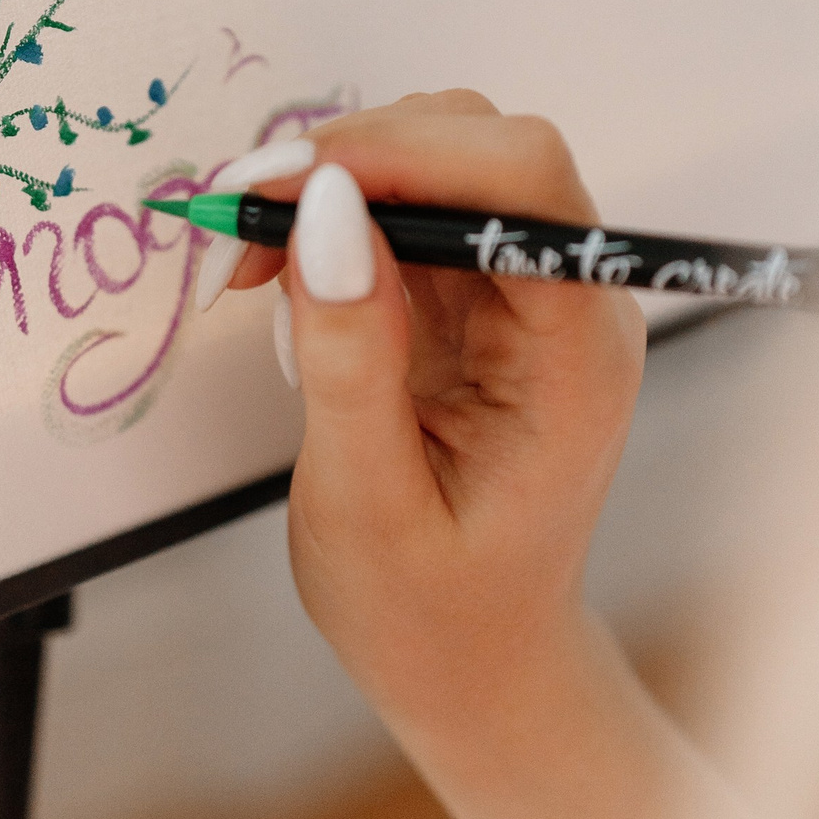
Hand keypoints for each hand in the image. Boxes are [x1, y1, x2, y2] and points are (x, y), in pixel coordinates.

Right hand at [216, 98, 695, 818]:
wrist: (475, 670)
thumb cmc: (434, 616)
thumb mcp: (368, 504)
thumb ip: (350, 357)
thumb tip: (322, 214)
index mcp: (576, 355)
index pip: (521, 181)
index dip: (404, 154)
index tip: (288, 188)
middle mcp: (569, 304)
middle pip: (482, 147)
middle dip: (354, 160)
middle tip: (243, 220)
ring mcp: (525, 298)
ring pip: (440, 163)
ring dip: (335, 185)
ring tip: (251, 258)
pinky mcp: (477, 302)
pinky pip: (407, 214)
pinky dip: (332, 223)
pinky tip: (276, 276)